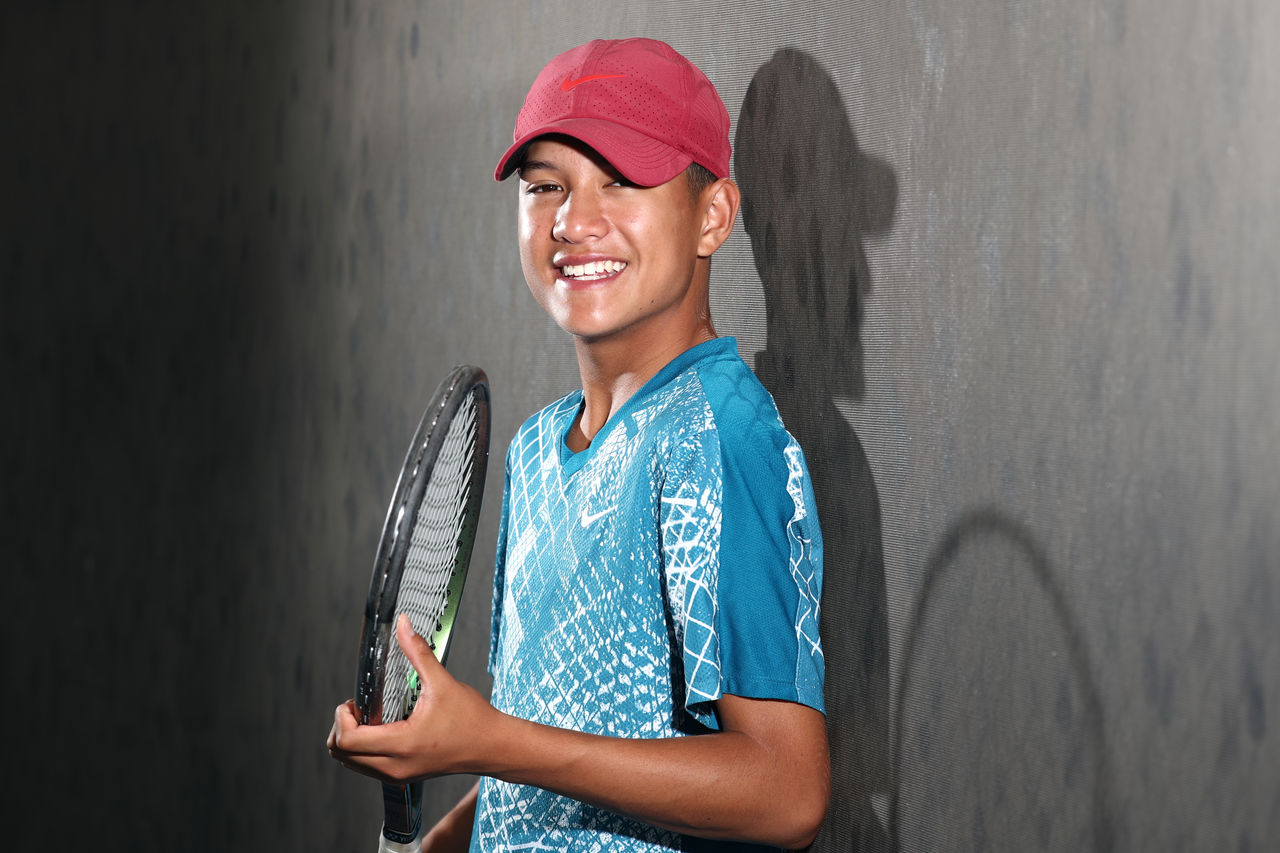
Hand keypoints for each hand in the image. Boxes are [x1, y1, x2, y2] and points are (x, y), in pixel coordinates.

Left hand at [327, 615, 496, 783]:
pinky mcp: (403, 776)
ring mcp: (398, 775)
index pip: (347, 740)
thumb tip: (403, 624)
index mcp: (402, 744)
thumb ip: (418, 652)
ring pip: (351, 763)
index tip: (356, 701)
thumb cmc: (472, 719)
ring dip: (350, 740)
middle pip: (341, 755)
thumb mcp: (443, 682)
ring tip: (370, 718)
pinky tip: (382, 729)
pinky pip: (367, 767)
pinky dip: (363, 750)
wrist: (492, 747)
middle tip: (360, 708)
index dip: (341, 717)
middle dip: (341, 727)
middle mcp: (395, 766)